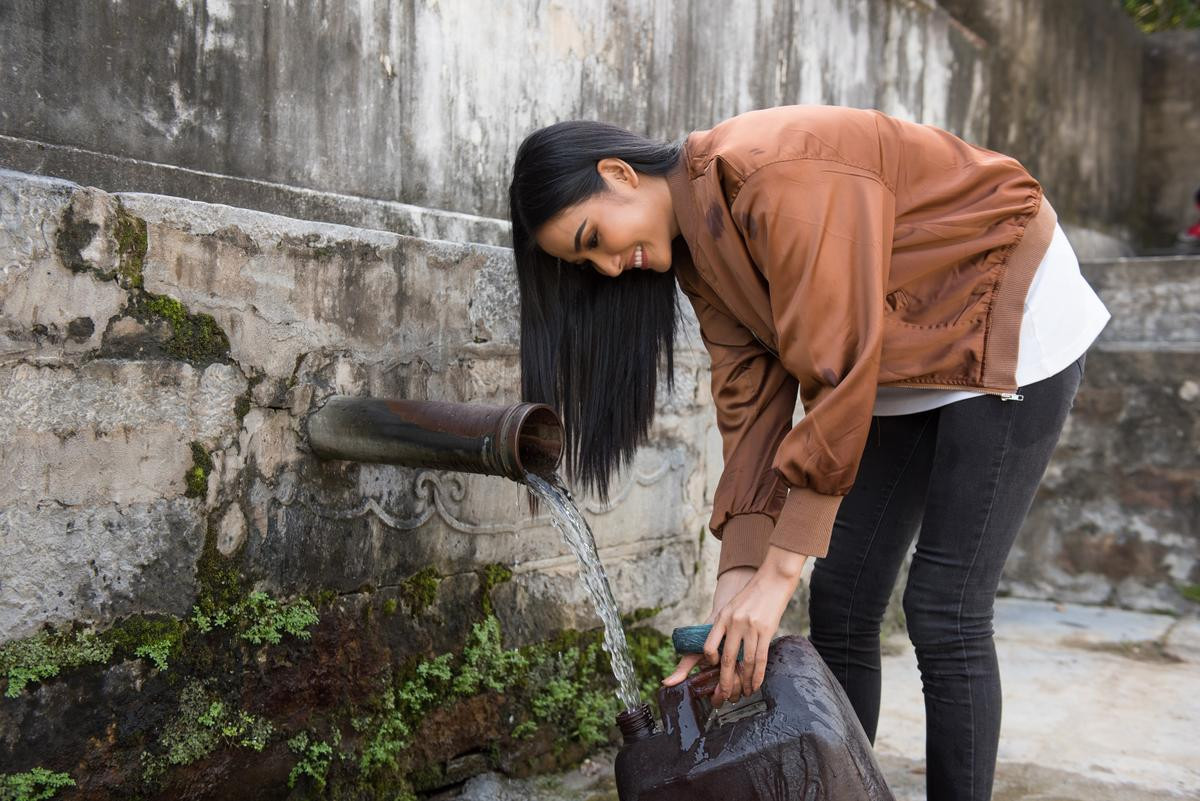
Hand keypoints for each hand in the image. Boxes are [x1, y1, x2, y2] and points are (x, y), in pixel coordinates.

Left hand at [662, 546, 807, 705]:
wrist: (773, 580)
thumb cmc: (753, 595)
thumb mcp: (733, 607)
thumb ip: (727, 626)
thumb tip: (725, 651)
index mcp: (722, 617)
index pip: (709, 645)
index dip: (710, 662)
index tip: (713, 670)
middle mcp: (733, 623)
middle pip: (726, 659)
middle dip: (725, 682)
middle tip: (724, 697)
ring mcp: (750, 627)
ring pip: (744, 662)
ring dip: (744, 682)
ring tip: (743, 694)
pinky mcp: (766, 630)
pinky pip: (760, 659)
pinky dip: (757, 675)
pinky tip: (755, 685)